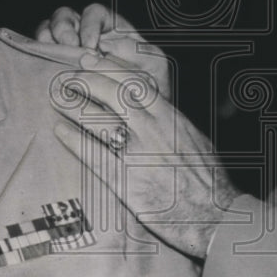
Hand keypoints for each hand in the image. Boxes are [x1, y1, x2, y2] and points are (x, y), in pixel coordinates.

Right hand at [36, 3, 171, 101]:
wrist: (139, 122)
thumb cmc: (151, 90)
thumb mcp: (154, 68)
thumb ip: (136, 51)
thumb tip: (106, 44)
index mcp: (112, 30)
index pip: (94, 13)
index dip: (89, 24)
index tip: (91, 47)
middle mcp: (87, 36)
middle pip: (65, 17)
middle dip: (64, 30)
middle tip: (69, 49)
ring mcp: (68, 52)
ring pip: (47, 31)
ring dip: (47, 40)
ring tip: (54, 59)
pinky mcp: (54, 69)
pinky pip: (38, 54)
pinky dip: (38, 56)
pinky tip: (46, 70)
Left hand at [51, 52, 239, 259]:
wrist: (218, 216)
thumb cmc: (210, 182)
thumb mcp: (196, 141)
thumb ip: (174, 124)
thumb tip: (160, 112)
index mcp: (172, 118)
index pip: (136, 82)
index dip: (109, 67)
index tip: (92, 60)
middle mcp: (154, 130)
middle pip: (114, 93)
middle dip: (87, 80)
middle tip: (68, 76)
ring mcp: (140, 155)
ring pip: (100, 119)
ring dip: (75, 105)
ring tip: (57, 97)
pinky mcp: (128, 182)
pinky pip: (94, 156)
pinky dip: (74, 140)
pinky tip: (60, 131)